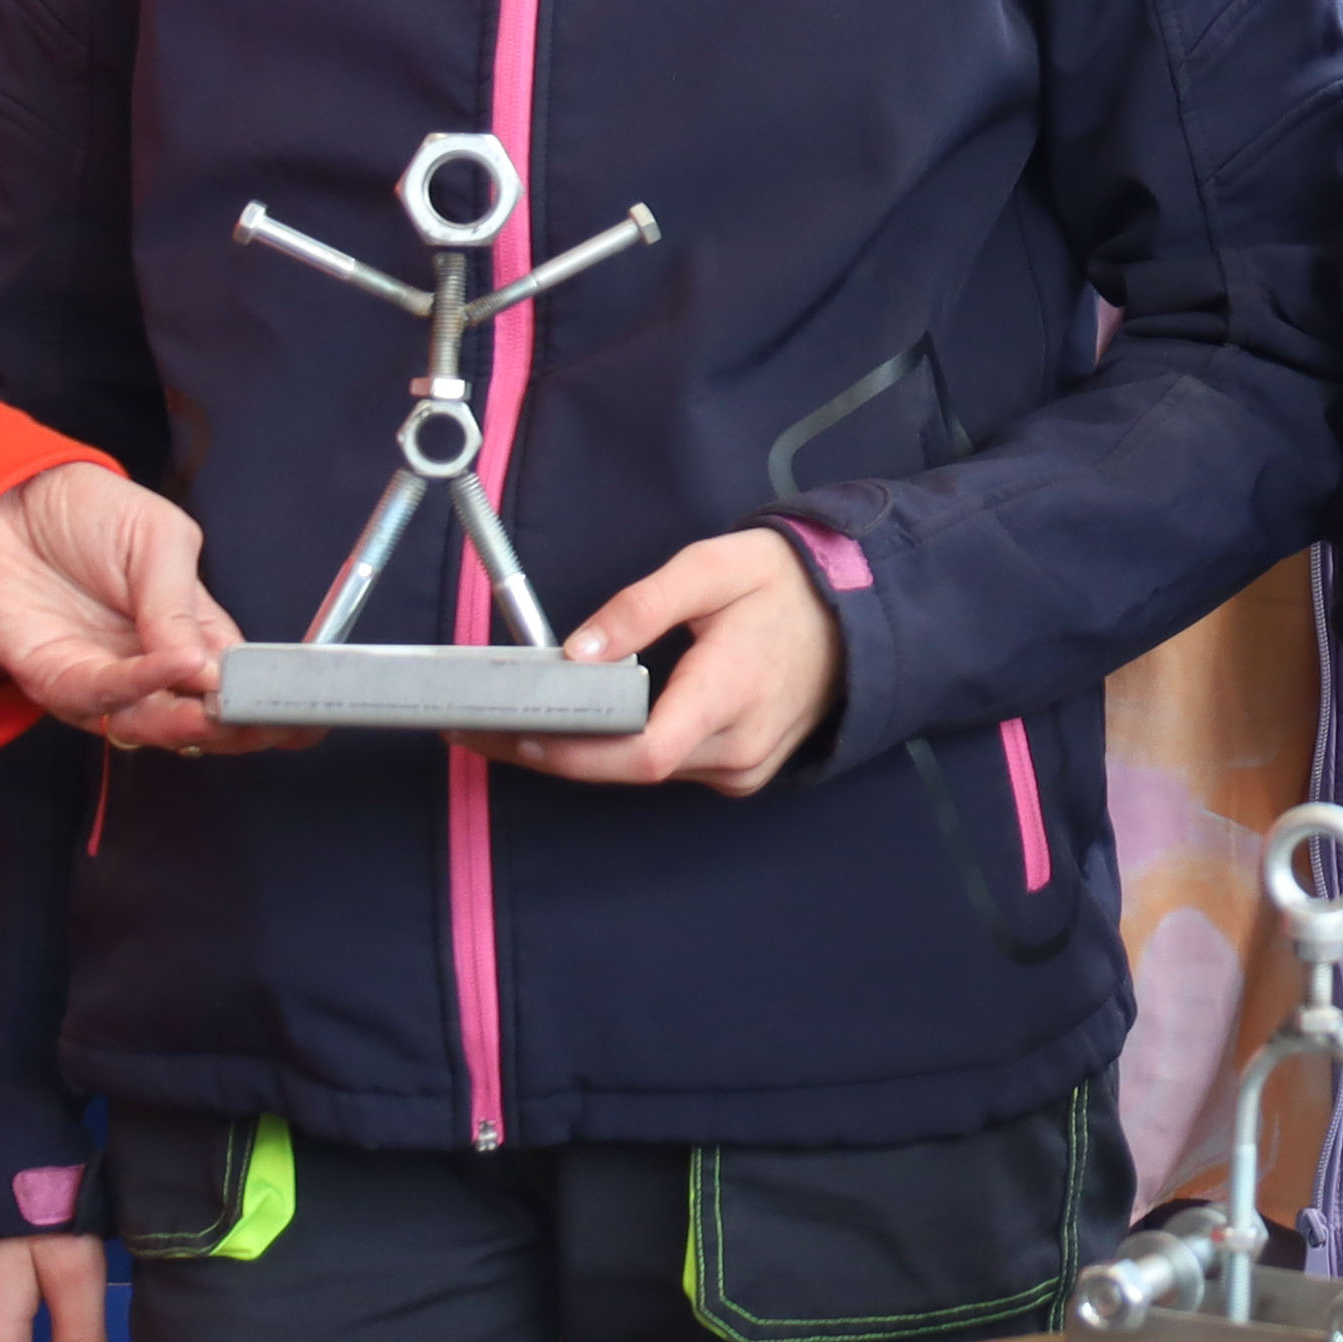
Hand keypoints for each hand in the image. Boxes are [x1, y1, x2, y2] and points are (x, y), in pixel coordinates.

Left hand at [0, 465, 243, 748]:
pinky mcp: (54, 679)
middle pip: (202, 719)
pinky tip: (174, 666)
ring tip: (225, 709)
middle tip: (270, 720)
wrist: (5, 499)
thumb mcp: (159, 539)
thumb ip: (181, 603)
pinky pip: (101, 696)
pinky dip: (141, 686)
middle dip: (238, 728)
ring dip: (191, 723)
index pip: (238, 682)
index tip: (307, 712)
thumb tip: (211, 667)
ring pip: (153, 723)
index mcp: (190, 633)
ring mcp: (103, 679)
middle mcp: (149, 668)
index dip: (271, 702)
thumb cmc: (86, 513)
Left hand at [497, 527, 842, 791]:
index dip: (570, 751)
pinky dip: (621, 752)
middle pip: (628, 769)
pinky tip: (582, 727)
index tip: (509, 730)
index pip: (641, 751)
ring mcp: (743, 769)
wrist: (859, 617)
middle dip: (552, 750)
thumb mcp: (712, 567)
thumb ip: (641, 606)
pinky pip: (668, 769)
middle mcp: (738, 746)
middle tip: (483, 726)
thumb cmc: (785, 584)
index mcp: (730, 691)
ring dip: (581, 752)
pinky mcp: (741, 774)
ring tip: (518, 720)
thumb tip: (576, 651)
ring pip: (643, 773)